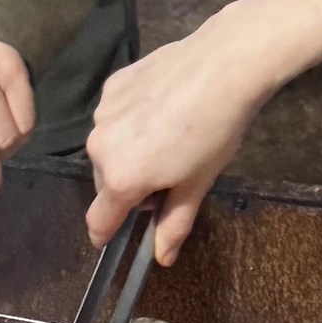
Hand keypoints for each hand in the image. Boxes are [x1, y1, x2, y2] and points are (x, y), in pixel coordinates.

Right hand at [86, 12, 274, 264]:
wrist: (223, 64)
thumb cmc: (214, 131)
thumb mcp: (197, 184)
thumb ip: (174, 224)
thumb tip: (162, 258)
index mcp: (121, 180)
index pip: (98, 221)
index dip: (104, 234)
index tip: (109, 238)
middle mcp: (100, 148)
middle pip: (106, 183)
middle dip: (129, 187)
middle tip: (167, 175)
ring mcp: (102, 114)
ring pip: (109, 148)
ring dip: (128, 153)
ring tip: (167, 136)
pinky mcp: (111, 87)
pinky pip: (114, 117)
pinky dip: (130, 122)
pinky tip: (161, 109)